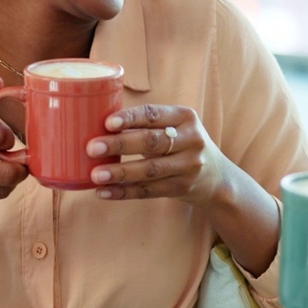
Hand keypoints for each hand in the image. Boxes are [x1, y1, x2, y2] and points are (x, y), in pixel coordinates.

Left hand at [86, 103, 231, 206]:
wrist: (216, 177)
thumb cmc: (181, 144)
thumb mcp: (174, 127)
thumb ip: (146, 125)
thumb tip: (97, 125)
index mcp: (185, 117)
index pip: (154, 114)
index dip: (131, 118)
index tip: (107, 123)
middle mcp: (191, 140)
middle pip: (151, 142)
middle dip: (120, 145)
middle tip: (92, 147)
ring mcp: (189, 166)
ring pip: (150, 170)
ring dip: (120, 173)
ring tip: (95, 175)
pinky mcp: (183, 188)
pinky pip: (149, 191)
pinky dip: (125, 192)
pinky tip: (104, 192)